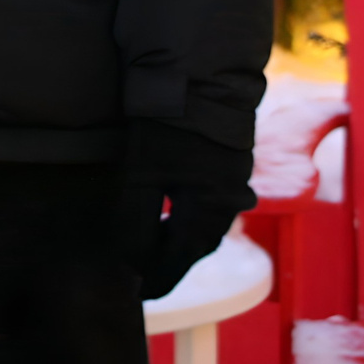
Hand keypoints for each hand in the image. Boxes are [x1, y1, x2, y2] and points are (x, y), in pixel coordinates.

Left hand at [111, 120, 255, 299]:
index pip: (182, 258)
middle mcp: (229, 198)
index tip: (139, 294)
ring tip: (154, 246)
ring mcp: (233, 178)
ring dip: (179, 237)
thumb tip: (130, 264)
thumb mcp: (143, 174)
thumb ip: (137, 223)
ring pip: (204, 222)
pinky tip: (172, 208)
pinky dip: (188, 213)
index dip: (158, 278)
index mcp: (211, 208)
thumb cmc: (169, 123)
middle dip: (171, 261)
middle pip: (198, 243)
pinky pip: (209, 201)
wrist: (197, 69)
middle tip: (144, 275)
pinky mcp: (228, 159)